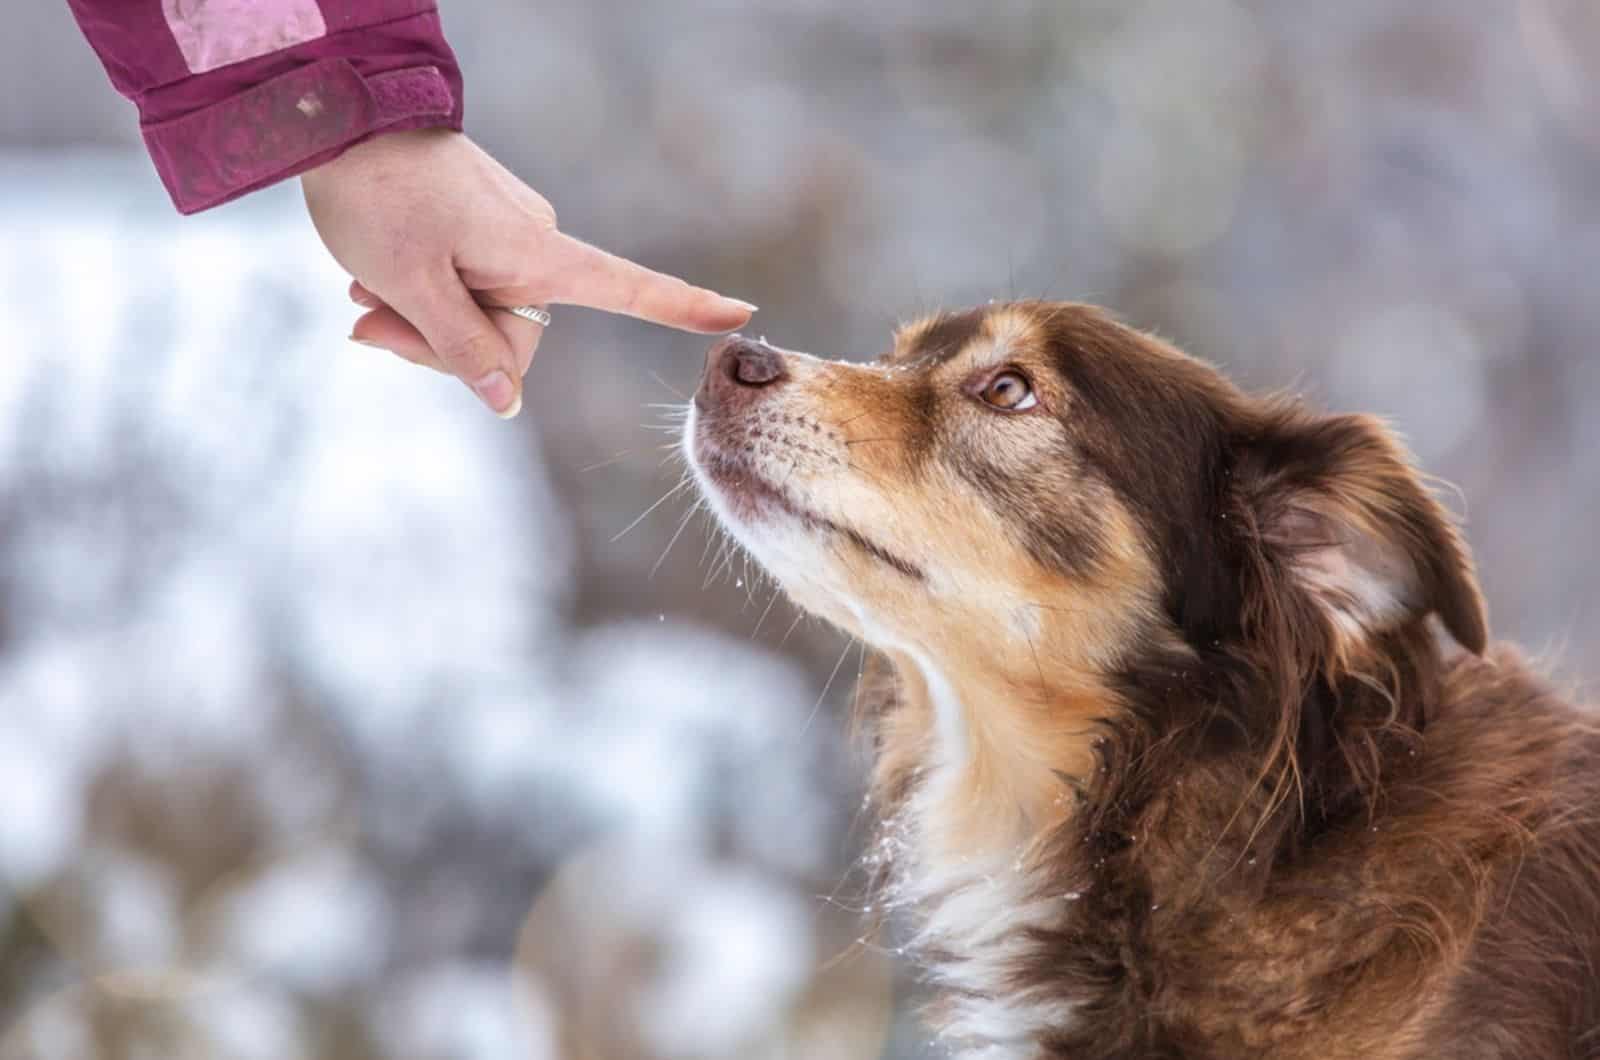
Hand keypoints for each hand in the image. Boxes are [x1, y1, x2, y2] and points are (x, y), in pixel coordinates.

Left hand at [300, 129, 755, 416]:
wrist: (340, 118)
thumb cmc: (379, 198)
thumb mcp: (412, 286)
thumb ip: (462, 349)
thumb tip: (508, 402)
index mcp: (537, 256)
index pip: (629, 289)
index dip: (683, 308)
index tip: (741, 317)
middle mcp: (536, 245)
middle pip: (512, 337)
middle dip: (441, 346)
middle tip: (368, 324)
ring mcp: (509, 235)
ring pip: (479, 316)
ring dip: (418, 322)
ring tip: (361, 296)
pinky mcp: (482, 227)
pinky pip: (464, 285)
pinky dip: (419, 294)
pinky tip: (371, 282)